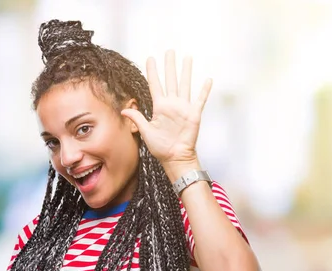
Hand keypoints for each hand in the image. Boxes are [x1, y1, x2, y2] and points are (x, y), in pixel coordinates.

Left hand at [121, 50, 211, 165]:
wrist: (175, 158)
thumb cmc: (161, 147)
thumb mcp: (146, 132)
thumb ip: (137, 118)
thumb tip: (124, 109)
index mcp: (159, 107)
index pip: (155, 84)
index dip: (152, 71)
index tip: (150, 58)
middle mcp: (172, 104)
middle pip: (170, 80)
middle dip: (169, 65)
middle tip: (169, 51)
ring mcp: (183, 108)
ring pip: (185, 84)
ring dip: (186, 71)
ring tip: (187, 57)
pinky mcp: (194, 114)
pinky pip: (200, 100)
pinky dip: (204, 90)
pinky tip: (208, 80)